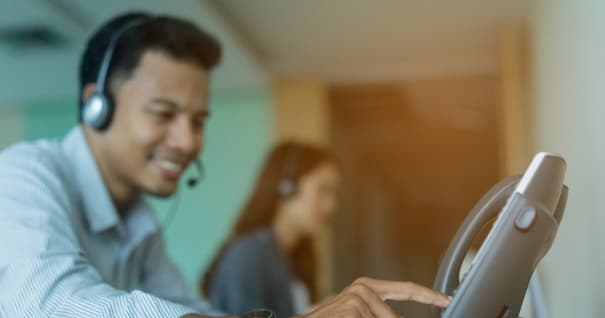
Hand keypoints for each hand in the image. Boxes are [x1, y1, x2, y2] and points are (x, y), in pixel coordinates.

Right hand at [299, 277, 450, 317]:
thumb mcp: (355, 316)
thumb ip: (377, 313)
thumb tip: (395, 315)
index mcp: (364, 289)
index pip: (402, 290)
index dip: (427, 294)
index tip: (446, 299)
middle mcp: (361, 289)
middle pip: (392, 316)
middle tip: (355, 317)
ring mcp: (357, 298)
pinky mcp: (353, 308)